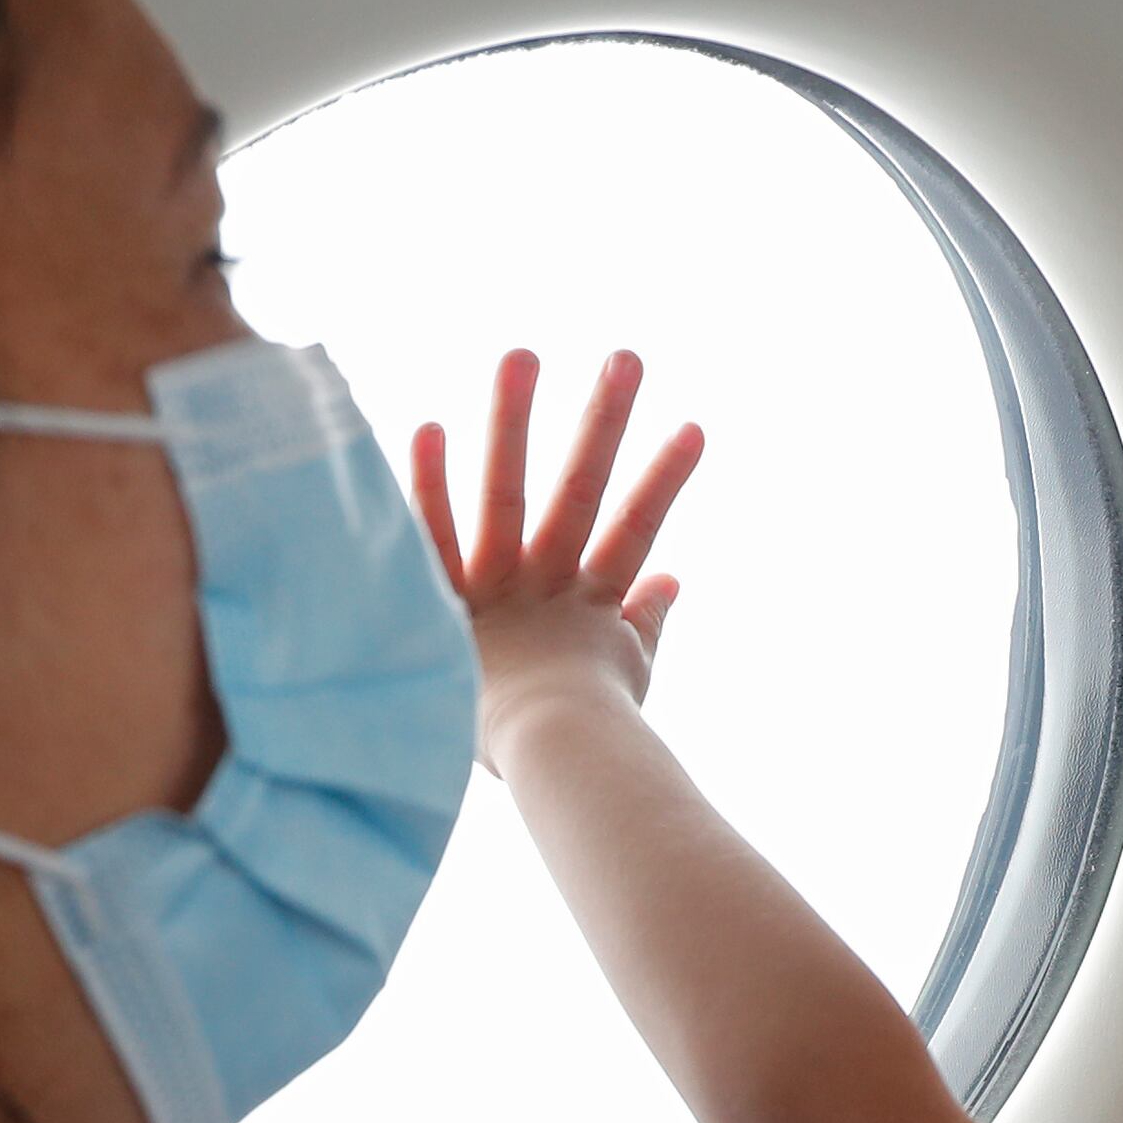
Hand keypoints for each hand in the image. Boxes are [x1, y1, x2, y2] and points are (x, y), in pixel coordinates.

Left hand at [410, 347, 703, 769]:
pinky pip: (433, 539)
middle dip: (604, 422)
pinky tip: (428, 427)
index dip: (664, 480)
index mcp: (592, 608)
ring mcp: (498, 592)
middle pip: (580, 491)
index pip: (637, 531)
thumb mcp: (626, 678)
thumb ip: (647, 624)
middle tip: (625, 357)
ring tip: (522, 355)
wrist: (545, 766)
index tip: (693, 426)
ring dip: (515, 422)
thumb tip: (673, 581)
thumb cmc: (586, 739)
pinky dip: (431, 486)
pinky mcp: (448, 607)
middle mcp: (547, 587)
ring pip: (506, 494)